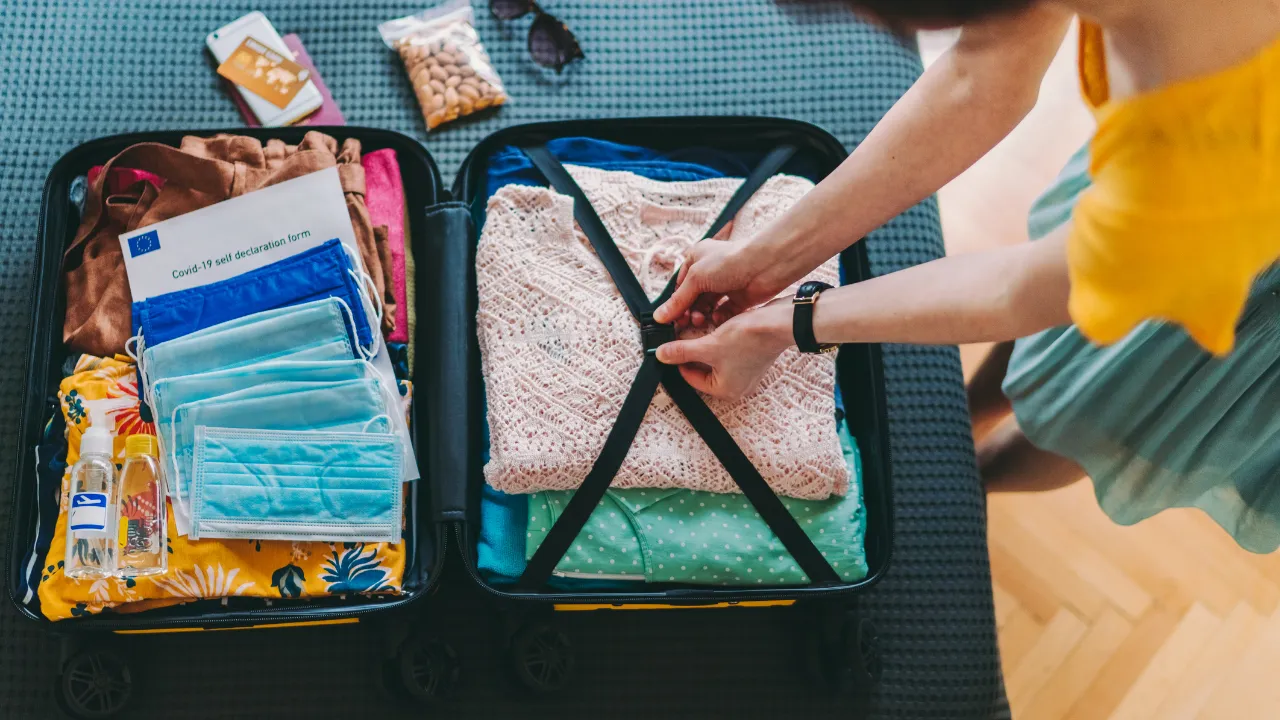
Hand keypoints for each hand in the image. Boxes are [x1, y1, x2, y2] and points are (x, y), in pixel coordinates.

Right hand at [653, 239, 787, 328]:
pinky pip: (723, 312)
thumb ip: (679, 300)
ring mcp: (724, 285)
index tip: (670, 320)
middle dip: (688, 311)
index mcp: (696, 259)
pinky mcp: (738, 298)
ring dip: (702, 315)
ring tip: (701, 321)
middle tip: (686, 323)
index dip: (675, 304)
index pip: (679, 286)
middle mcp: (709, 272)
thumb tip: (660, 316)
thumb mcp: (696, 278)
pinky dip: (719, 317)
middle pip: (692, 298)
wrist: (764, 265)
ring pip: (707, 307)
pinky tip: (717, 319)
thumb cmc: (729, 262)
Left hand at [654, 301, 792, 400]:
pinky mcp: (751, 359)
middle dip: (693, 351)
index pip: (690, 378)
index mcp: (725, 391)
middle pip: (702, 369)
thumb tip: (662, 354)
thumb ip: (682, 351)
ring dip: (706, 344)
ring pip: (714, 359)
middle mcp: (737, 386)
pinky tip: (719, 328)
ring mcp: (745, 373)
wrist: (779, 324)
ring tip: (704, 329)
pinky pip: (727, 353)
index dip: (679, 360)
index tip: (671, 345)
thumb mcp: (709, 345)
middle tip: (686, 334)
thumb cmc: (751, 339)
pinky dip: (720, 342)